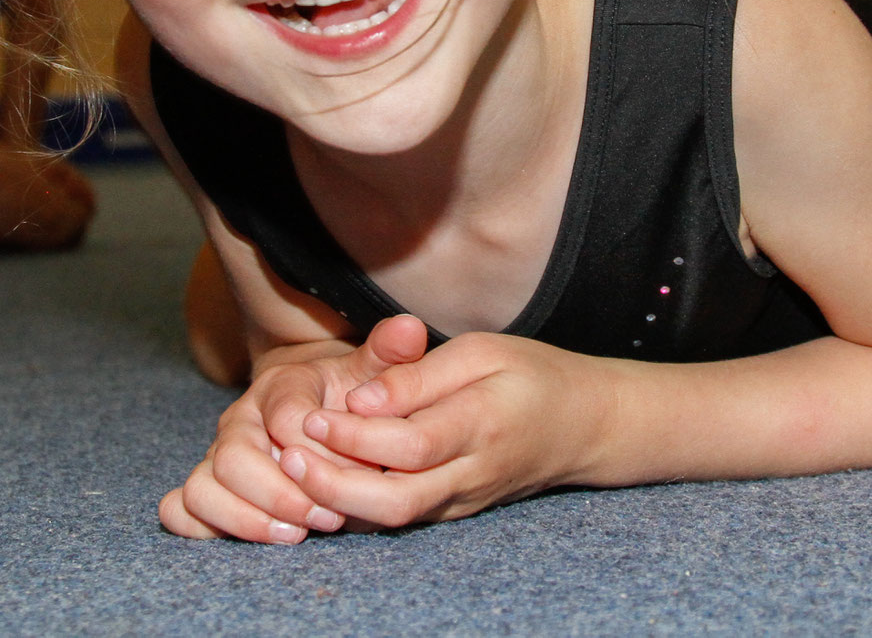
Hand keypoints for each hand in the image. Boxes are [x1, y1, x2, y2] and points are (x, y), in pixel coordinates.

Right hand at [158, 315, 429, 543]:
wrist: (314, 406)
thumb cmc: (346, 396)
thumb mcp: (369, 373)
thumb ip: (389, 354)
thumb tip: (410, 329)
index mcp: (279, 387)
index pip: (286, 418)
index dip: (320, 451)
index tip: (355, 474)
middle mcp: (240, 420)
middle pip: (233, 458)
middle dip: (280, 495)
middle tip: (327, 518)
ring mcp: (218, 455)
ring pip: (201, 487)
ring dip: (246, 518)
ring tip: (297, 535)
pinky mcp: (206, 486)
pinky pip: (180, 508)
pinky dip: (208, 527)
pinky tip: (256, 539)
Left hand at [275, 330, 614, 531]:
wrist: (583, 426)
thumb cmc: (531, 374)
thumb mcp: (483, 351)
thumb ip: (420, 375)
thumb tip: (360, 399)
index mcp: (483, 424)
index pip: (409, 443)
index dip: (354, 436)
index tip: (310, 416)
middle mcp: (471, 473)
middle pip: (394, 501)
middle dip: (332, 485)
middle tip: (288, 455)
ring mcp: (463, 500)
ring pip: (392, 520)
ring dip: (337, 501)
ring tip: (293, 469)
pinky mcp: (454, 510)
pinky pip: (399, 518)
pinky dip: (357, 506)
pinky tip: (323, 481)